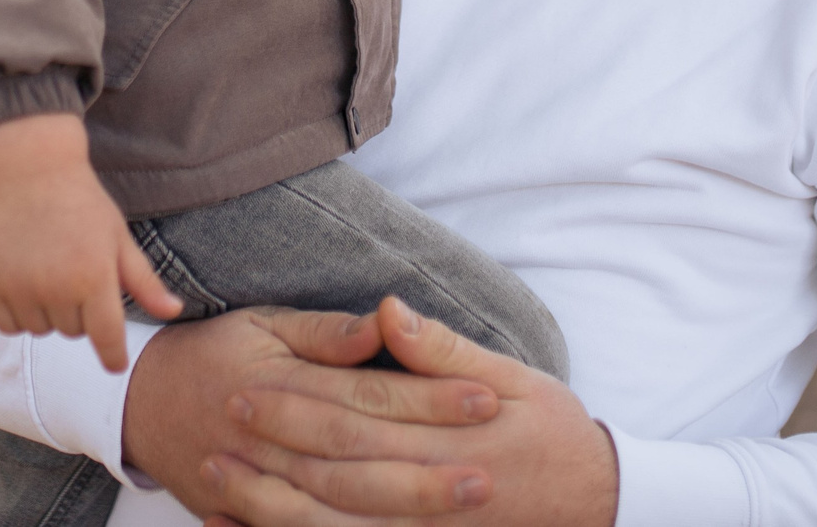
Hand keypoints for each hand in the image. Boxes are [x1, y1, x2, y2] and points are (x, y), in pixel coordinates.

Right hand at [0, 112, 183, 370]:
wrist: (28, 170)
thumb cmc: (82, 204)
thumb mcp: (119, 238)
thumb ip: (144, 282)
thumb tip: (174, 312)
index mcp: (94, 278)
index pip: (107, 339)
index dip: (113, 356)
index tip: (115, 364)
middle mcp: (56, 288)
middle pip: (74, 333)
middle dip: (79, 311)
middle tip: (75, 271)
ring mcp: (20, 288)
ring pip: (41, 330)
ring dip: (47, 312)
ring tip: (48, 271)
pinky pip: (8, 325)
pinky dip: (17, 313)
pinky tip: (24, 280)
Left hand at [193, 298, 617, 526]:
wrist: (600, 503)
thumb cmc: (555, 434)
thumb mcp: (516, 381)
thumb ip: (447, 351)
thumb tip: (389, 311)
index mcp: (451, 438)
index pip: (359, 419)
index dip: (298, 405)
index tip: (247, 386)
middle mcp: (434, 491)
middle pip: (336, 475)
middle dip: (272, 454)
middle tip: (219, 429)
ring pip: (336, 526)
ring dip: (270, 508)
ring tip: (217, 484)